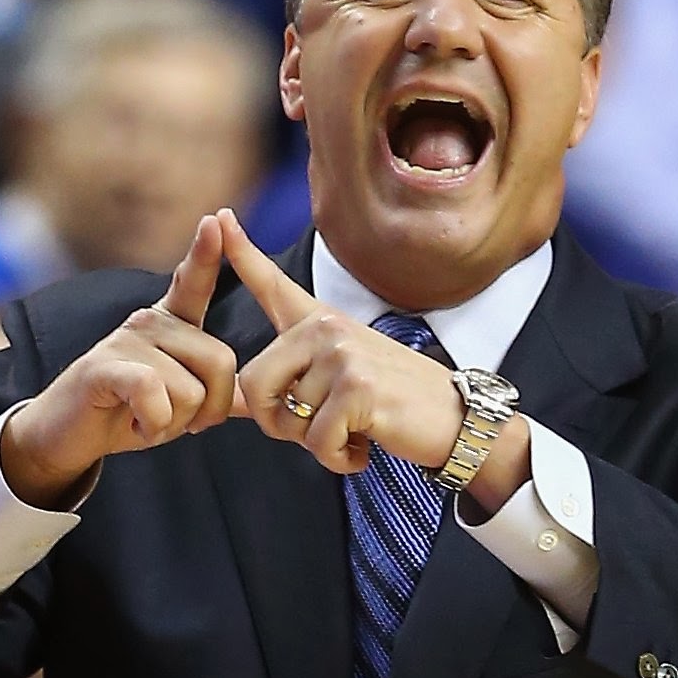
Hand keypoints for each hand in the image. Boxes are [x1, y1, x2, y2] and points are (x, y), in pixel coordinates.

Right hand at [0, 215, 237, 505]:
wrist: (67, 437)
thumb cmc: (126, 414)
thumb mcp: (178, 402)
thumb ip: (213, 393)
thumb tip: (253, 398)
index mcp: (172, 322)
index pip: (194, 282)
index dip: (205, 253)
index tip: (216, 219)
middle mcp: (150, 321)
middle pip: (221, 362)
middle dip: (209, 409)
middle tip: (176, 421)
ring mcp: (126, 339)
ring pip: (191, 390)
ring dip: (174, 424)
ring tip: (145, 419)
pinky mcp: (104, 365)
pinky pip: (154, 393)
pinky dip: (153, 424)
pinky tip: (134, 424)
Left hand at [218, 209, 462, 475]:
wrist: (457, 419)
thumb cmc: (397, 402)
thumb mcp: (344, 377)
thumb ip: (294, 381)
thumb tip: (234, 404)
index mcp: (321, 323)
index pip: (274, 286)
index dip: (242, 253)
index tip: (221, 218)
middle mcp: (327, 329)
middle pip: (255, 384)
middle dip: (278, 423)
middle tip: (318, 429)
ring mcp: (342, 355)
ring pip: (287, 420)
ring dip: (317, 444)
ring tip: (355, 430)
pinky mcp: (357, 388)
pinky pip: (317, 441)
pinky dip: (338, 459)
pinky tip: (363, 447)